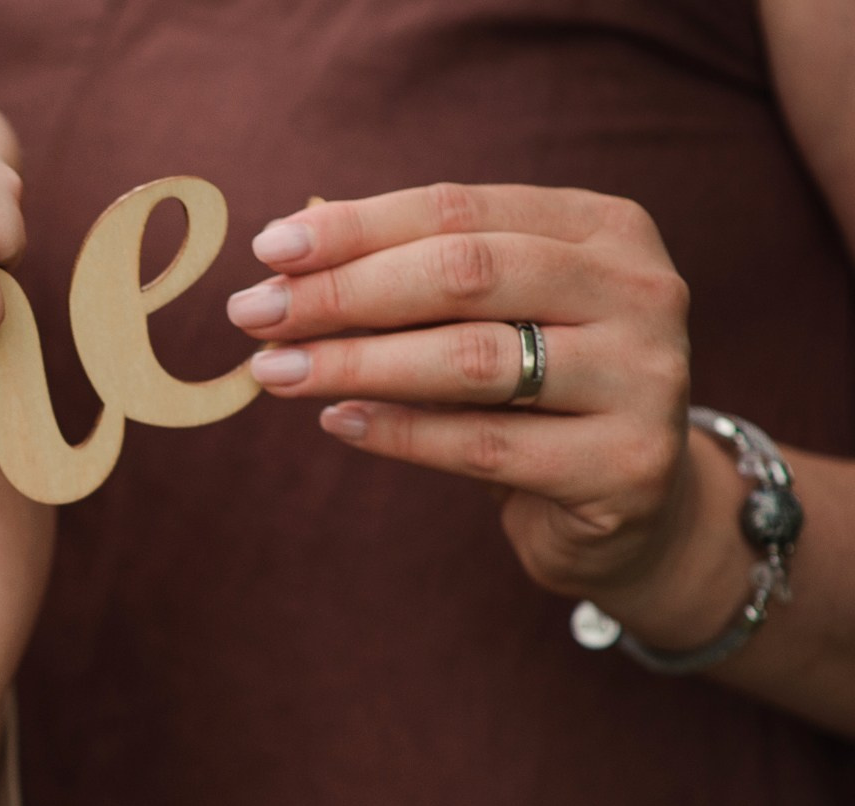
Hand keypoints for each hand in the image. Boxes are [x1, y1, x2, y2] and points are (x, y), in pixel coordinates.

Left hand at [226, 184, 740, 643]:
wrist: (637, 506)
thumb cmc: (539, 393)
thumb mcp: (488, 318)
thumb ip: (409, 276)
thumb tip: (288, 247)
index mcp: (604, 228)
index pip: (460, 209)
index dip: (358, 227)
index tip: (267, 249)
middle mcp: (640, 290)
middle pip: (466, 274)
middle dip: (344, 292)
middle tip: (252, 314)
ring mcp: (644, 377)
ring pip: (473, 360)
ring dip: (356, 363)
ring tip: (273, 372)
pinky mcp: (625, 464)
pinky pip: (485, 445)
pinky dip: (399, 431)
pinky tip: (336, 422)